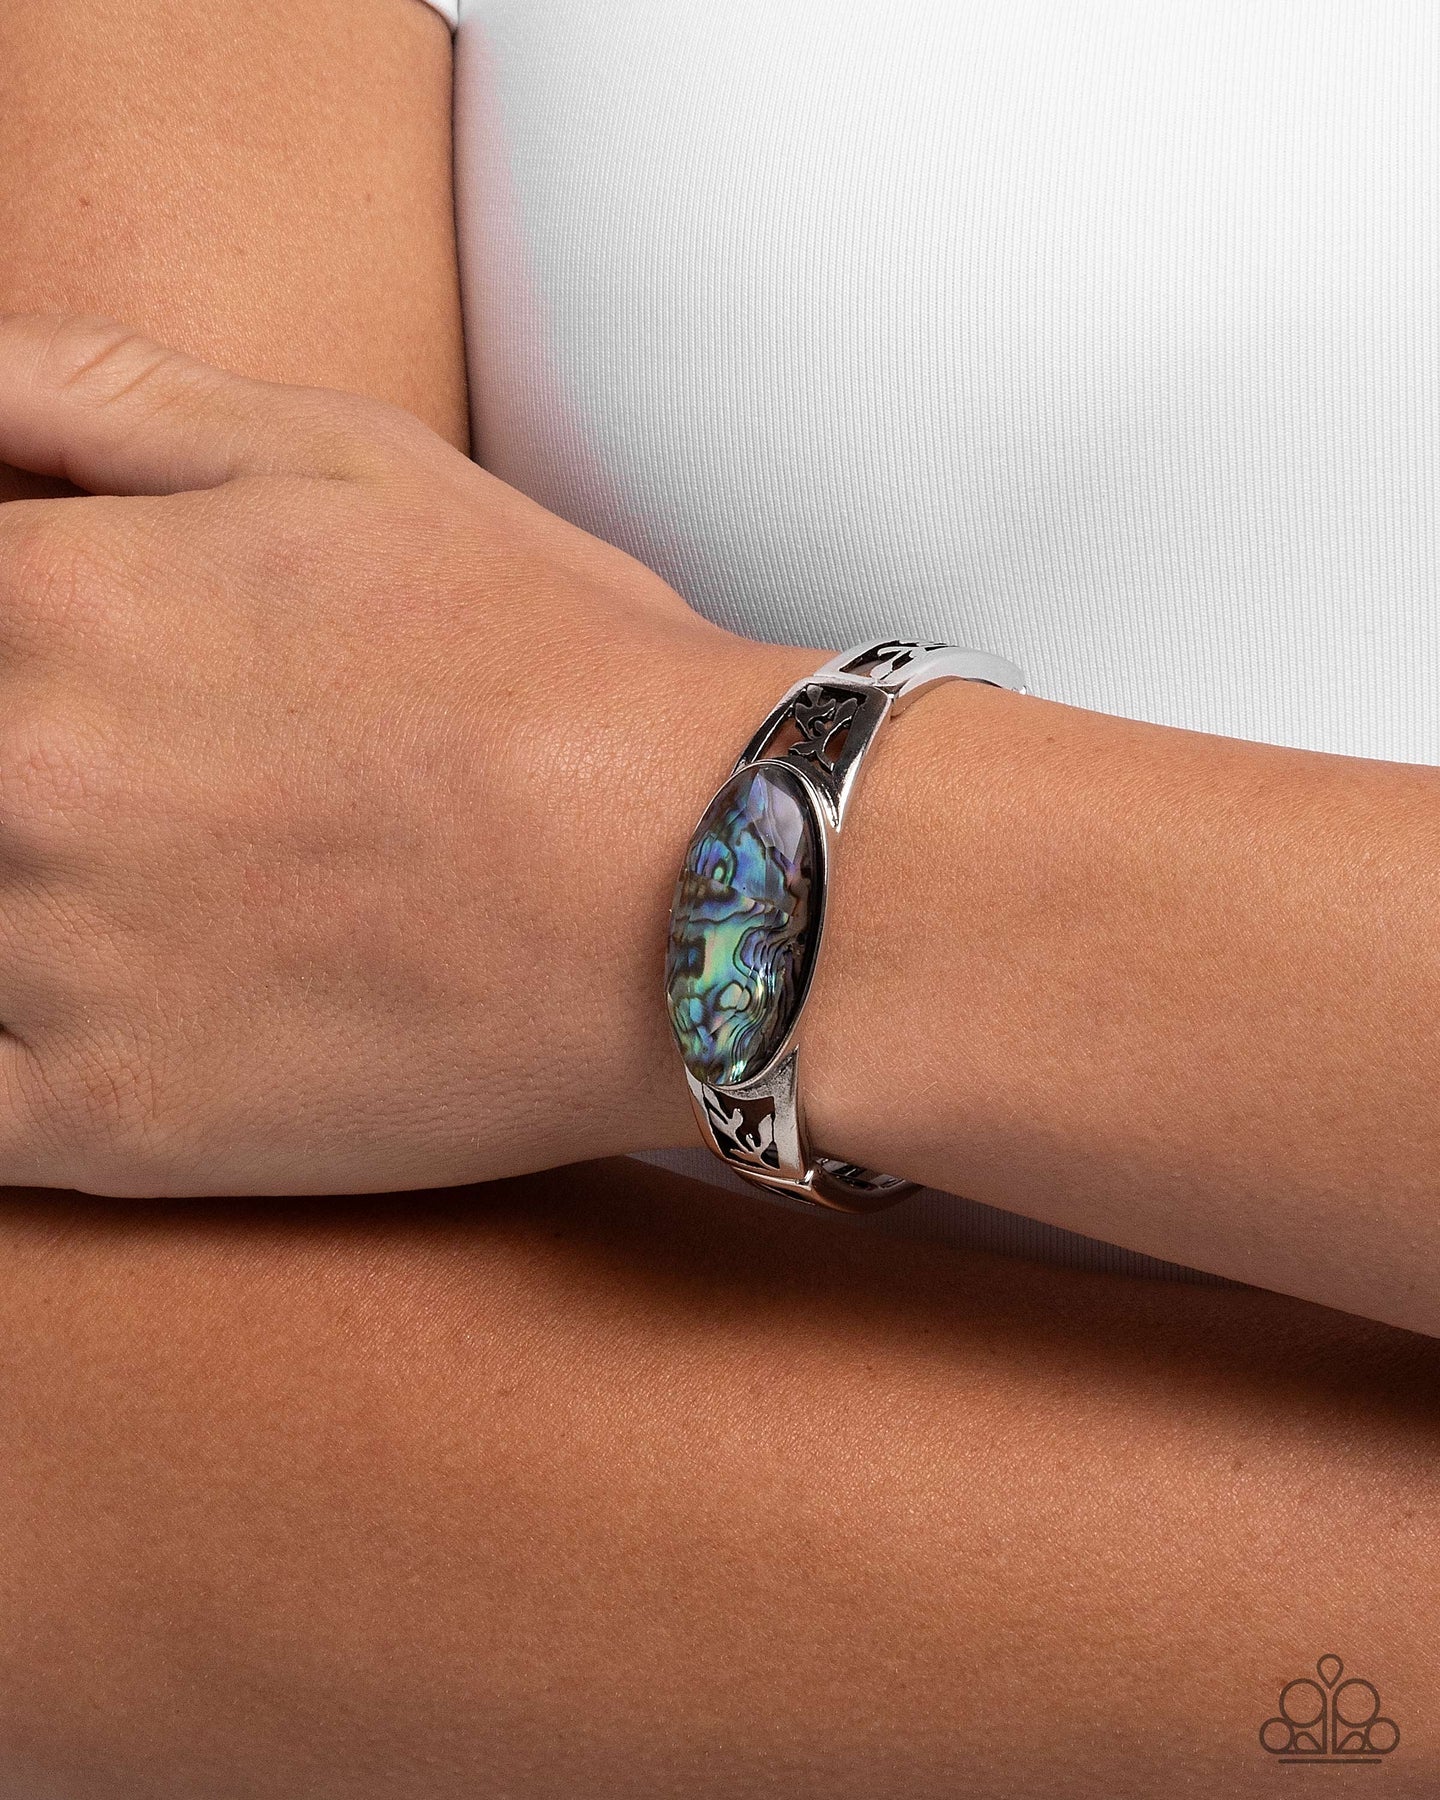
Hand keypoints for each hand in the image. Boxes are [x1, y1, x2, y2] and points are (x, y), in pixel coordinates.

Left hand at [0, 314, 806, 1195]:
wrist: (711, 883)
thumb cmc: (550, 660)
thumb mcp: (343, 458)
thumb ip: (92, 392)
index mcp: (43, 601)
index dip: (5, 651)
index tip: (73, 693)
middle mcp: (15, 780)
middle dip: (21, 776)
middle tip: (160, 791)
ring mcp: (52, 964)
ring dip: (19, 901)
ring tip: (170, 883)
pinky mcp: (108, 1121)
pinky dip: (4, 1050)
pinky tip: (85, 1018)